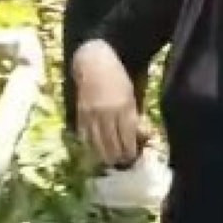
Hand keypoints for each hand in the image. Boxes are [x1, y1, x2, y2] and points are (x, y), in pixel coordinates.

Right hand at [73, 41, 140, 164]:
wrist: (93, 63)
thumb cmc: (117, 77)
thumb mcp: (131, 95)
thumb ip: (135, 117)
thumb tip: (142, 137)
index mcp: (124, 107)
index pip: (128, 138)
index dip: (130, 152)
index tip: (133, 156)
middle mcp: (107, 114)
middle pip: (112, 146)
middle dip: (118, 157)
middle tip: (122, 160)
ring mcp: (91, 116)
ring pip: (98, 146)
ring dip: (105, 156)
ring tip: (111, 158)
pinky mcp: (80, 116)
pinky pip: (85, 138)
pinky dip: (91, 146)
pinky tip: (97, 148)